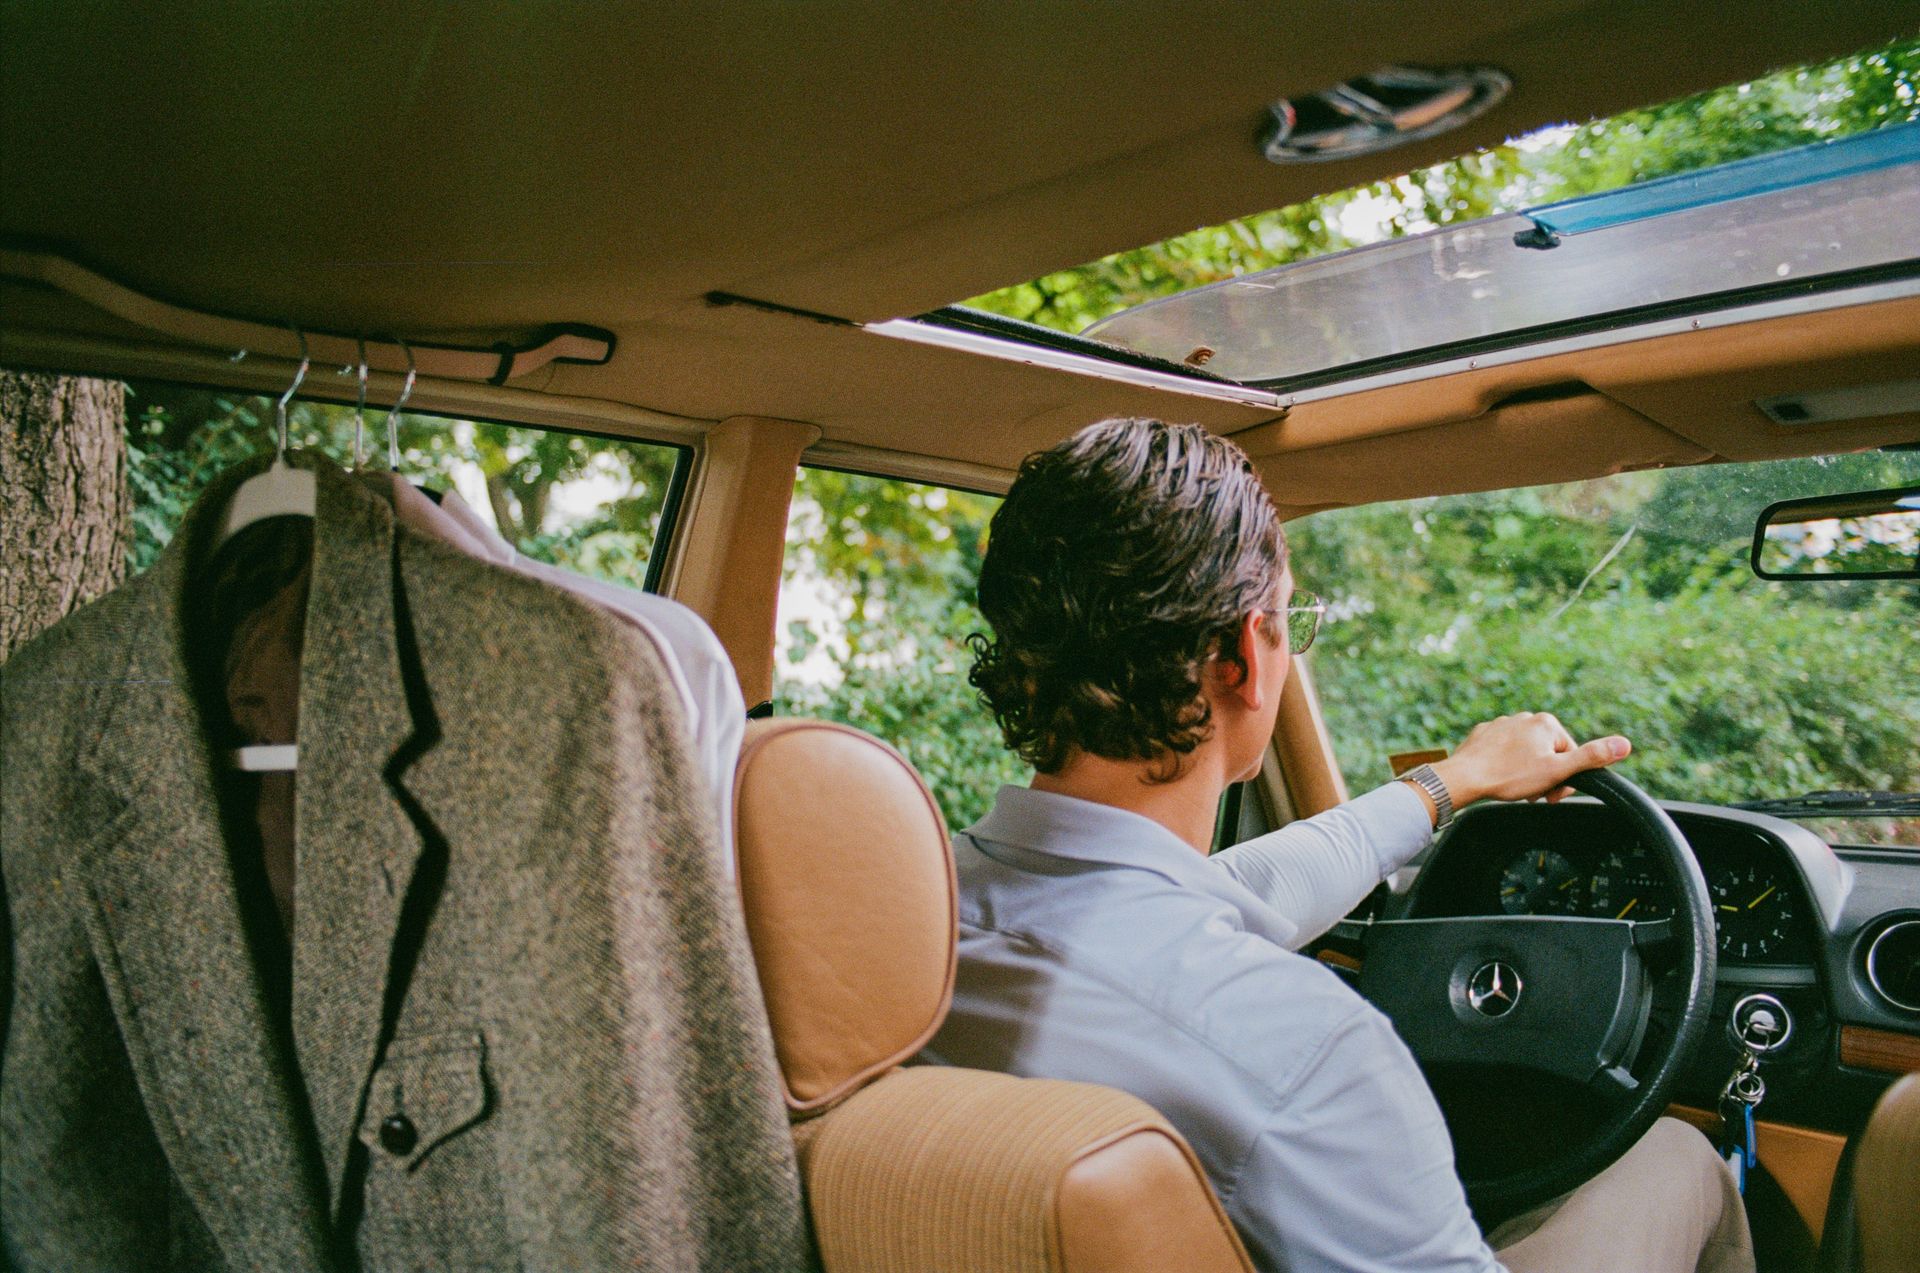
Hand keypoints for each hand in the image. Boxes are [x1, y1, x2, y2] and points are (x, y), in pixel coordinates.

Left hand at [1429, 712, 1630, 808]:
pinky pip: (1503, 753)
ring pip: (1525, 754)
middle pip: (1548, 754)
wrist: (1464, 778)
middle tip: (1533, 795)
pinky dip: (1505, 766)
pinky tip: (1498, 778)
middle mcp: (1525, 717)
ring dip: (1526, 774)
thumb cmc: (1511, 776)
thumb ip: (1591, 757)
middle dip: (1545, 777)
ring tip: (1514, 788)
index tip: (1552, 794)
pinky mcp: (1484, 735)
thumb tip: (1625, 744)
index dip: (1565, 779)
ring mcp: (1502, 724)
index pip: (1570, 755)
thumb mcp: (1558, 770)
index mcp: (1547, 723)